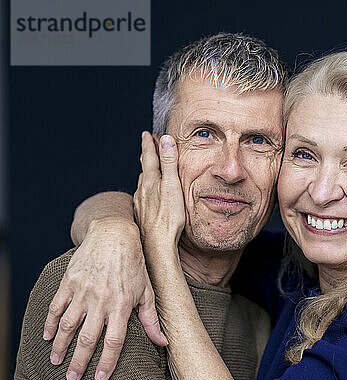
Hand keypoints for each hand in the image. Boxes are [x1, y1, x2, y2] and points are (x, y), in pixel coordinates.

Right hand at [43, 218, 167, 379]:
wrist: (114, 234)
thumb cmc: (134, 263)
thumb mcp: (147, 290)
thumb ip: (151, 318)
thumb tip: (163, 342)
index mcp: (122, 304)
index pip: (114, 341)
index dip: (107, 361)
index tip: (100, 377)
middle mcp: (102, 300)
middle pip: (88, 339)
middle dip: (79, 362)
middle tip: (73, 378)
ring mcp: (83, 291)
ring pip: (68, 326)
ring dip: (60, 346)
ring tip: (56, 361)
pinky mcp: (69, 281)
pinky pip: (56, 307)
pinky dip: (50, 323)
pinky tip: (48, 336)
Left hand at [133, 132, 184, 264]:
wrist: (157, 245)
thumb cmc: (169, 217)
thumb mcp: (173, 186)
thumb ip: (169, 162)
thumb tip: (165, 139)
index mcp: (150, 181)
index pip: (149, 157)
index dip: (149, 144)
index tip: (147, 134)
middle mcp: (142, 190)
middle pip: (144, 168)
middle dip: (147, 155)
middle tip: (148, 145)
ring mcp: (141, 203)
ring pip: (142, 183)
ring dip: (146, 173)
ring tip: (149, 168)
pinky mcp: (142, 215)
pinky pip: (143, 196)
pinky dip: (146, 189)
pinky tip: (148, 196)